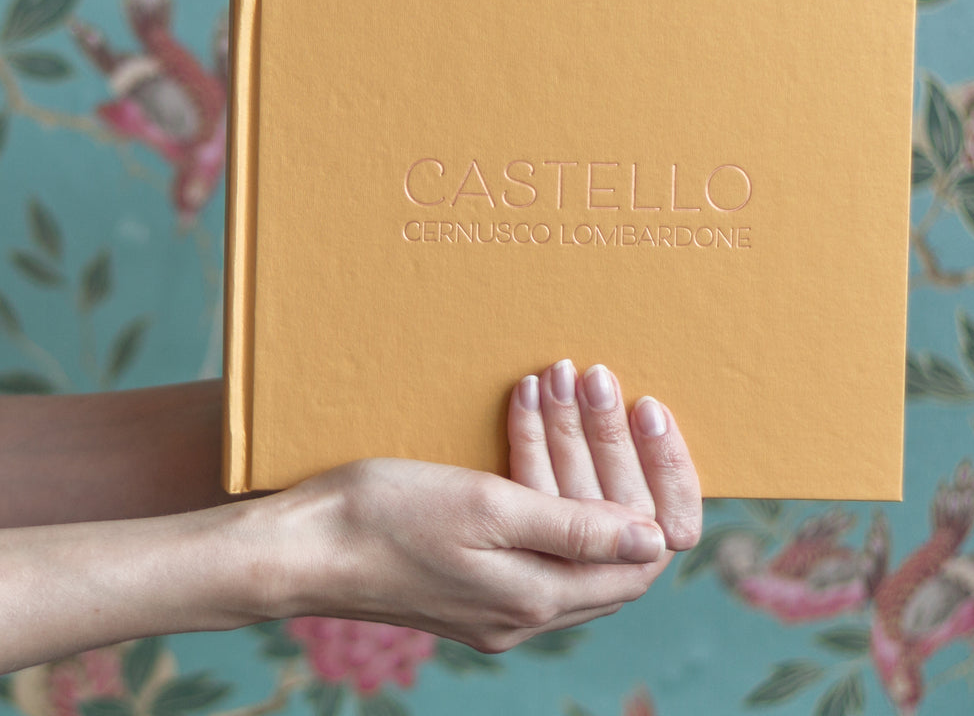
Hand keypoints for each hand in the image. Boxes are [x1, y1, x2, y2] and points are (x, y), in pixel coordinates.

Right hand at [245, 361, 700, 652]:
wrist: (300, 545)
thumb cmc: (383, 518)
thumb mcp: (485, 509)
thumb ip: (574, 530)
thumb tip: (654, 542)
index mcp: (535, 597)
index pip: (640, 555)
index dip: (654, 486)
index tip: (640, 415)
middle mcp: (526, 612)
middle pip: (610, 540)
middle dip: (610, 453)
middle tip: (595, 381)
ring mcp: (498, 602)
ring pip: (572, 528)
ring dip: (573, 456)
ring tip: (560, 382)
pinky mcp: (472, 583)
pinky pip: (534, 531)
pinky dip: (540, 476)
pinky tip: (527, 424)